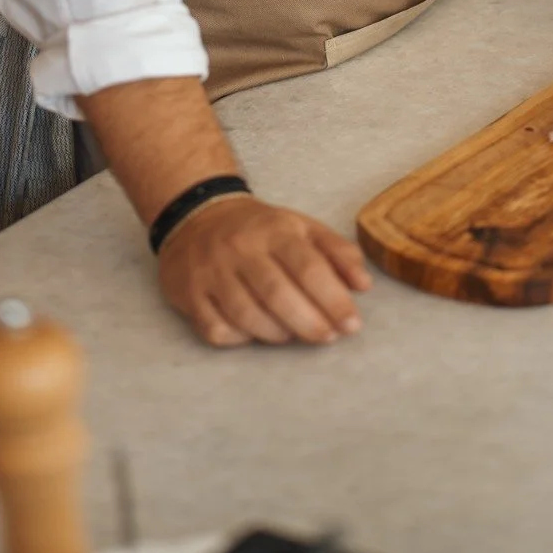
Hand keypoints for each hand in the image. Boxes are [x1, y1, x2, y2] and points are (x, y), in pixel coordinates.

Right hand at [158, 196, 371, 347]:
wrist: (198, 214)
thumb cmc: (260, 229)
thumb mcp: (302, 227)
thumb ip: (337, 252)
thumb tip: (364, 284)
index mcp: (274, 230)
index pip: (307, 266)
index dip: (333, 299)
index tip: (352, 324)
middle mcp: (241, 249)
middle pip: (277, 294)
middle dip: (309, 322)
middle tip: (328, 337)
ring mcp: (211, 272)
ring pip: (246, 315)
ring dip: (276, 333)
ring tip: (293, 335)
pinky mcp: (189, 293)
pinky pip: (215, 328)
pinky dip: (239, 338)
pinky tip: (254, 333)